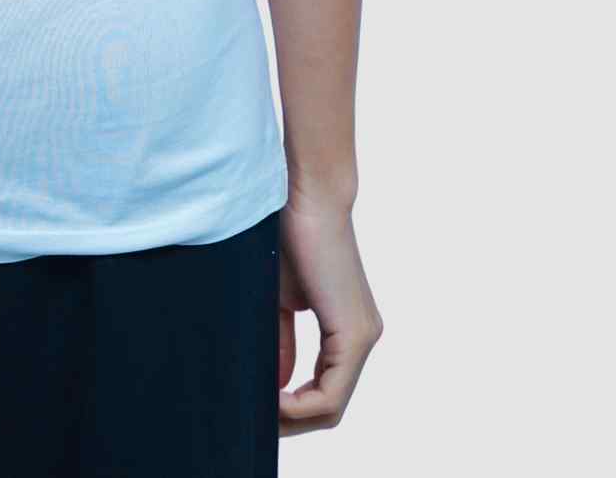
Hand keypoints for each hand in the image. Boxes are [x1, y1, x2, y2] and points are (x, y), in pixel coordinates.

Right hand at [277, 195, 381, 434]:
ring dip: (291, 417)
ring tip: (256, 408)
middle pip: (328, 408)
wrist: (305, 194)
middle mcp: (363, 338)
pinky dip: (298, 405)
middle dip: (289, 421)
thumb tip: (273, 385)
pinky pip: (330, 394)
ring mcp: (363, 338)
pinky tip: (271, 398)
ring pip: (330, 406)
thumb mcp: (279, 300)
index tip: (254, 405)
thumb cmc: (288, 235)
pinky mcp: (355, 334)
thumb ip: (280, 342)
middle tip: (252, 417)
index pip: (323, 391)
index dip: (289, 409)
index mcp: (347, 330)